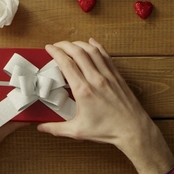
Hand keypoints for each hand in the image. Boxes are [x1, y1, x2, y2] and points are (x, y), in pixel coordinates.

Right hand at [38, 39, 173, 173]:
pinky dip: (97, 46)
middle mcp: (96, 79)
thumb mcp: (78, 131)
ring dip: (79, 44)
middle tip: (57, 45)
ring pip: (92, 51)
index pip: (66, 64)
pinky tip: (92, 42)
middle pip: (78, 52)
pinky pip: (106, 56)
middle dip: (65, 45)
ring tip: (71, 44)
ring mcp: (108, 76)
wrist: (132, 129)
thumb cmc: (108, 130)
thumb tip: (41, 127)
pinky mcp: (117, 76)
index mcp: (83, 91)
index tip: (49, 48)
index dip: (56, 52)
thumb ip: (56, 128)